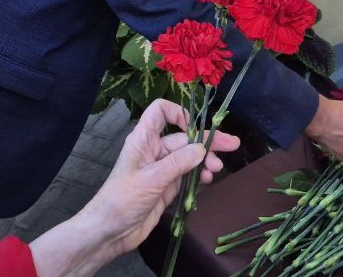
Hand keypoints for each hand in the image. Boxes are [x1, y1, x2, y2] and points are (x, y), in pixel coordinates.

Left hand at [28, 99, 238, 276]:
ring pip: (188, 157)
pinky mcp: (166, 187)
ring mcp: (161, 169)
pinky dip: (199, 175)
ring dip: (205, 160)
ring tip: (217, 170)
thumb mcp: (152, 178)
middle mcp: (153, 150)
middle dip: (206, 141)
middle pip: (183, 137)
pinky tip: (208, 180)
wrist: (110, 231)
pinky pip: (187, 175)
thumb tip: (201, 149)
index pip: (161, 112)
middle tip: (232, 145)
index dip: (179, 113)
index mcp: (143, 139)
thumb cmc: (123, 199)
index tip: (195, 127)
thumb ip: (178, 163)